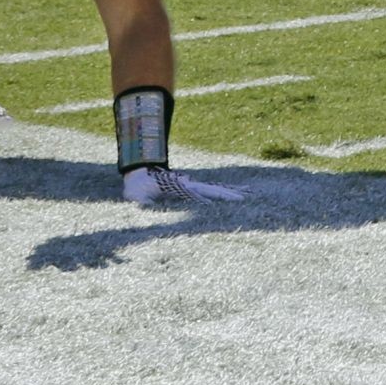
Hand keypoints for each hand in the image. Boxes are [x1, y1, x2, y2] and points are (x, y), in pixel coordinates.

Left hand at [123, 165, 244, 205]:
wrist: (138, 176)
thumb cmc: (137, 189)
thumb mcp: (137, 197)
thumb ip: (143, 203)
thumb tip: (146, 207)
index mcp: (179, 188)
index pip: (200, 194)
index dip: (212, 197)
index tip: (225, 201)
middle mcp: (189, 186)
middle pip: (213, 189)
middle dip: (228, 194)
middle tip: (246, 197)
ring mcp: (191, 187)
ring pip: (215, 189)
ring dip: (230, 192)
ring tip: (248, 193)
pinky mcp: (190, 190)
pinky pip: (210, 191)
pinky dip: (223, 191)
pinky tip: (233, 193)